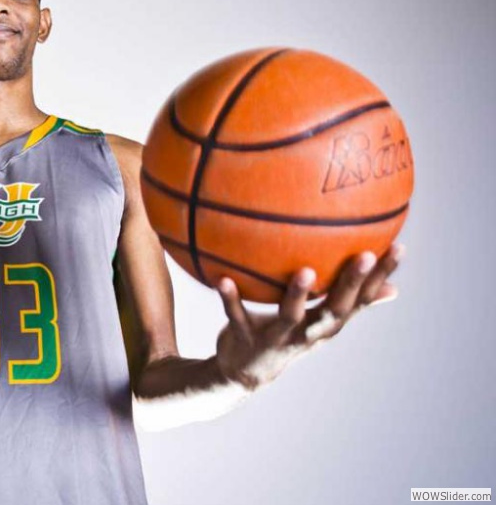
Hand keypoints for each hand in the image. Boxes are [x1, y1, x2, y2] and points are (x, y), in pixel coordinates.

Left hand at [214, 244, 403, 389]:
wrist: (245, 373)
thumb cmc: (287, 335)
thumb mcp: (321, 322)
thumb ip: (350, 303)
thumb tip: (394, 288)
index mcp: (327, 324)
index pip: (362, 300)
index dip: (381, 277)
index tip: (399, 248)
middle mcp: (308, 333)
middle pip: (335, 310)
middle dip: (351, 284)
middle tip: (365, 254)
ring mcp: (277, 338)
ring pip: (290, 316)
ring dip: (296, 294)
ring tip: (304, 270)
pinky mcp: (246, 339)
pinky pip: (236, 316)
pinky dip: (230, 299)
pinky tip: (222, 279)